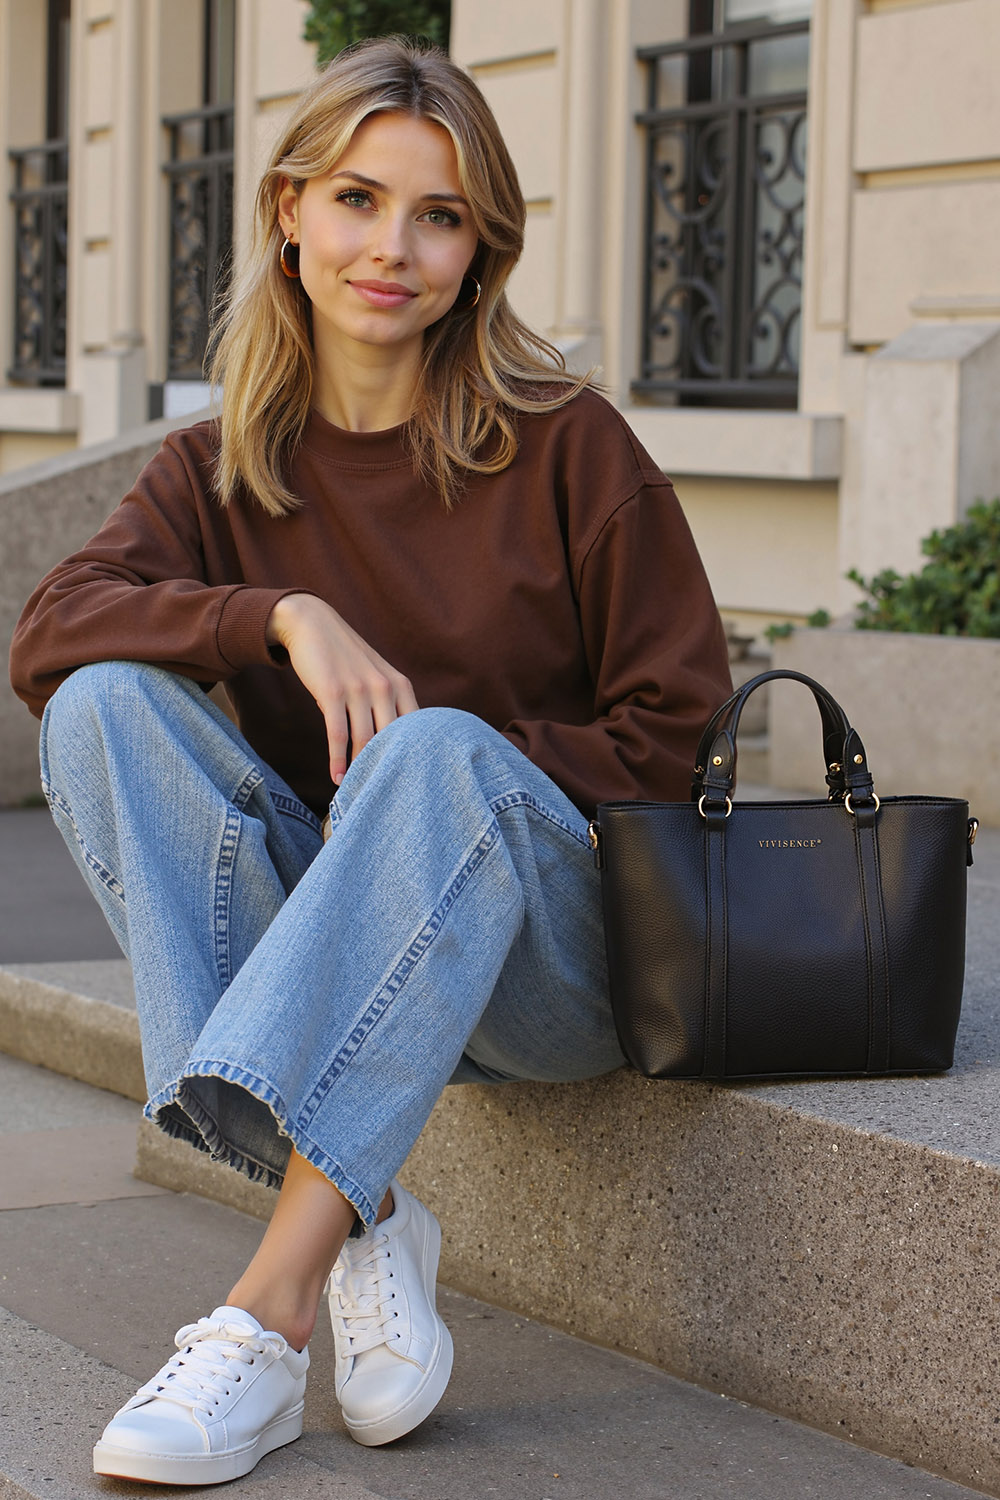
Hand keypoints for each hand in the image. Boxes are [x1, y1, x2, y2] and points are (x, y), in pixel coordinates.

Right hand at [266, 594, 417, 784]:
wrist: (311, 623)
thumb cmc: (344, 657)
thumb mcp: (374, 676)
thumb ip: (386, 705)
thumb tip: (390, 745)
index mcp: (400, 685)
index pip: (415, 729)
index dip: (414, 756)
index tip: (410, 780)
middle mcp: (384, 687)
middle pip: (392, 740)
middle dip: (388, 768)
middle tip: (385, 794)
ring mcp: (359, 689)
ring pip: (365, 740)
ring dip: (360, 769)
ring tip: (357, 791)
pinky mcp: (332, 692)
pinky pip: (338, 734)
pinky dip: (337, 760)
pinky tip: (337, 777)